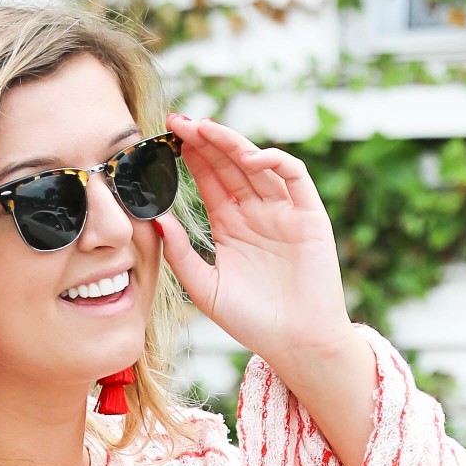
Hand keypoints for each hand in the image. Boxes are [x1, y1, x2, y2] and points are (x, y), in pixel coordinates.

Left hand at [158, 112, 373, 465]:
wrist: (296, 344)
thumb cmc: (252, 322)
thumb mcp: (205, 288)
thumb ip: (181, 255)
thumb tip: (156, 219)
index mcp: (230, 225)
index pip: (208, 179)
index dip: (189, 157)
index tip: (163, 137)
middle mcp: (256, 212)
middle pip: (228, 164)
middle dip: (205, 140)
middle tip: (179, 121)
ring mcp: (283, 210)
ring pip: (257, 164)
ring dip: (232, 144)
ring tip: (206, 130)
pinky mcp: (309, 215)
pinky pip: (294, 176)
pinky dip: (274, 161)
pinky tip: (249, 158)